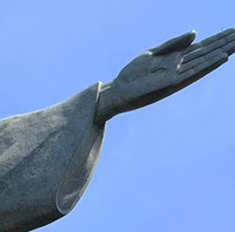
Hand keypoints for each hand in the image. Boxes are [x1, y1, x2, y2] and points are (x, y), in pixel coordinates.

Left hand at [98, 29, 234, 121]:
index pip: (202, 47)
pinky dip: (208, 64)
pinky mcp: (171, 84)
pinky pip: (194, 72)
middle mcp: (180, 68)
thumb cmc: (133, 74)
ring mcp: (178, 76)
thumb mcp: (153, 53)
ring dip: (221, 52)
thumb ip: (174, 44)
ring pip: (204, 61)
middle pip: (207, 53)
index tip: (233, 30)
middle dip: (224, 43)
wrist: (117, 92)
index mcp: (176, 60)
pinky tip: (221, 57)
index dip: (217, 39)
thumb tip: (196, 33)